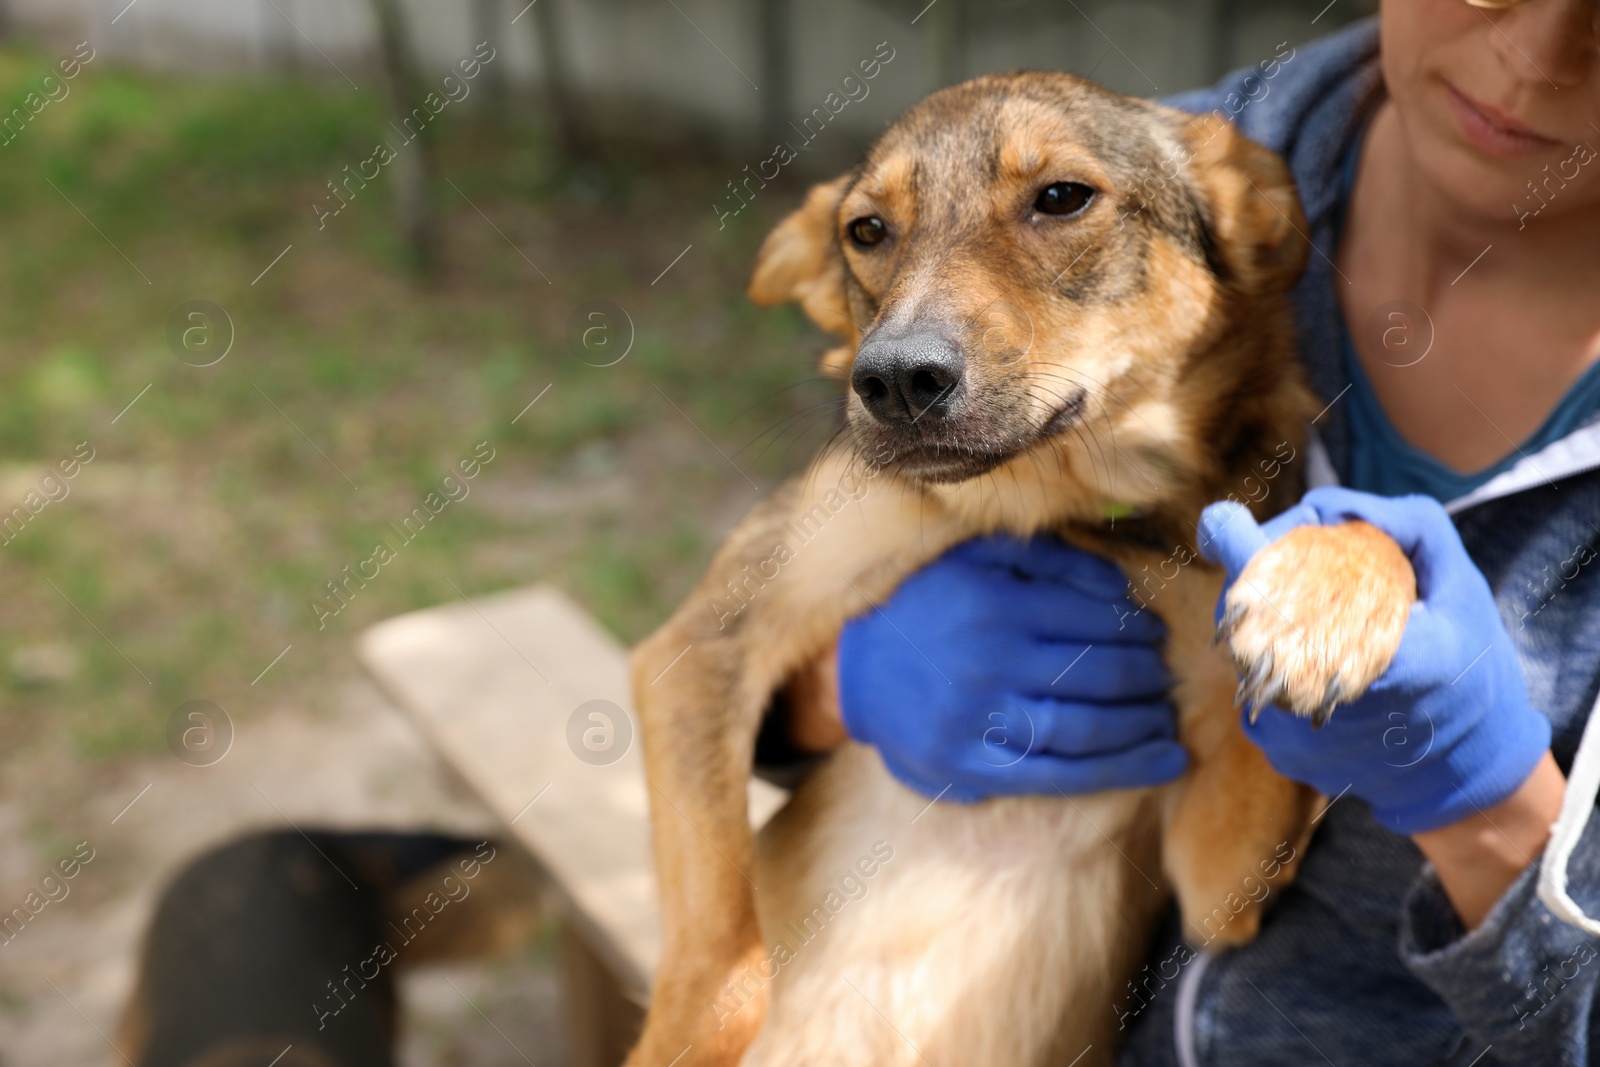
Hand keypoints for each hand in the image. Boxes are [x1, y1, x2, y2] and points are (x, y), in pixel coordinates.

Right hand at [836, 536, 1186, 801]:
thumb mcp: (978, 557)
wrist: (853, 669)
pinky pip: (1060, 775)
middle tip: (1163, 676)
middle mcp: (990, 661)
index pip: (1096, 619)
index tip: (1154, 635)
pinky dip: (1122, 771)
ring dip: (1144, 724)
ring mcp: (979, 720)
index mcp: (995, 603)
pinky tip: (1162, 763)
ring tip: (1166, 719)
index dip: (1138, 629)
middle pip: (1100, 673)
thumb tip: (1123, 589)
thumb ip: (1051, 560)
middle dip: (1147, 676)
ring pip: (1088, 727)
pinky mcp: (970, 768)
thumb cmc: (927, 603)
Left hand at [1198, 487, 1551, 834]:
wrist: (1466, 770)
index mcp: (1362, 649)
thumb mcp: (1461, 585)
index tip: (1224, 523)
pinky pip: (1253, 681)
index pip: (1263, 580)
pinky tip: (1314, 653)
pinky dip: (1274, 658)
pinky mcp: (1276, 749)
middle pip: (1241, 607)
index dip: (1234, 540)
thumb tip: (1323, 505)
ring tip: (1317, 613)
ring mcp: (1285, 729)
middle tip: (1305, 564)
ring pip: (1241, 645)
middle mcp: (1309, 697)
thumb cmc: (1471, 668)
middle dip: (1262, 571)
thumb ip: (1402, 526)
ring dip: (1266, 617)